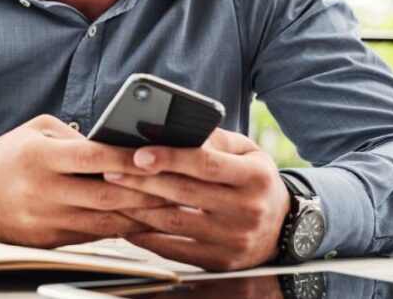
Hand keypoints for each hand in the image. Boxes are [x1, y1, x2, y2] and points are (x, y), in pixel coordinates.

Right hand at [0, 115, 167, 247]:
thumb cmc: (6, 156)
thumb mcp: (35, 131)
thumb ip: (75, 137)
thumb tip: (117, 144)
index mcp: (40, 157)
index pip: (92, 157)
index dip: (128, 158)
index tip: (159, 156)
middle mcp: (43, 191)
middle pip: (106, 194)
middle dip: (147, 192)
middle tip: (180, 188)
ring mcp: (45, 220)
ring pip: (105, 220)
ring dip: (141, 215)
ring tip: (173, 208)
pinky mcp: (48, 241)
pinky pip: (93, 235)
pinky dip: (121, 228)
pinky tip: (144, 222)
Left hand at [106, 128, 289, 270]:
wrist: (281, 227)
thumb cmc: (253, 180)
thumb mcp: (246, 152)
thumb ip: (214, 139)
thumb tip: (174, 131)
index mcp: (255, 177)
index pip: (206, 164)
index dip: (170, 157)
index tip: (137, 154)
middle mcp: (248, 210)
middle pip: (184, 192)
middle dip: (142, 180)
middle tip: (111, 169)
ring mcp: (233, 239)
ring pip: (174, 222)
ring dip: (137, 207)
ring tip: (113, 192)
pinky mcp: (219, 260)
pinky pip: (173, 249)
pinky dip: (146, 235)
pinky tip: (126, 221)